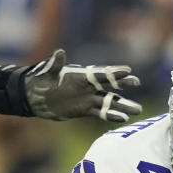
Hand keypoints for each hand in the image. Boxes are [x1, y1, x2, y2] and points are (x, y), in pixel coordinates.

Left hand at [24, 49, 142, 121]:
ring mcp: (88, 99)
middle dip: (123, 84)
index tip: (127, 70)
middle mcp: (88, 87)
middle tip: (137, 82)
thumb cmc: (40, 81)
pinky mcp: (85, 110)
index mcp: (81, 76)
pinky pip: (101, 113)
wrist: (34, 98)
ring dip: (123, 105)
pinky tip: (123, 119)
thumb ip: (55, 64)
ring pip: (109, 101)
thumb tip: (60, 52)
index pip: (101, 73)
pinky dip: (111, 116)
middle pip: (109, 85)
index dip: (114, 72)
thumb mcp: (47, 72)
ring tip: (138, 110)